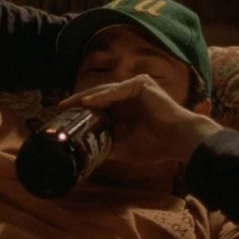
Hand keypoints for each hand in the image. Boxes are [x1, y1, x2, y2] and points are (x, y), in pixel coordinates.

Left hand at [58, 74, 221, 165]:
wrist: (178, 141)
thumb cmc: (156, 146)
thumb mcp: (125, 148)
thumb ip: (108, 146)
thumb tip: (89, 153)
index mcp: (125, 109)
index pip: (98, 107)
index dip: (81, 112)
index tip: (64, 119)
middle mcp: (129, 95)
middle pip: (97, 97)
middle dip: (77, 103)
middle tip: (59, 109)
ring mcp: (135, 87)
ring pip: (104, 92)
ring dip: (85, 98)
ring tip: (67, 105)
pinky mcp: (141, 84)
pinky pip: (116, 90)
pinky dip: (101, 96)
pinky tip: (86, 103)